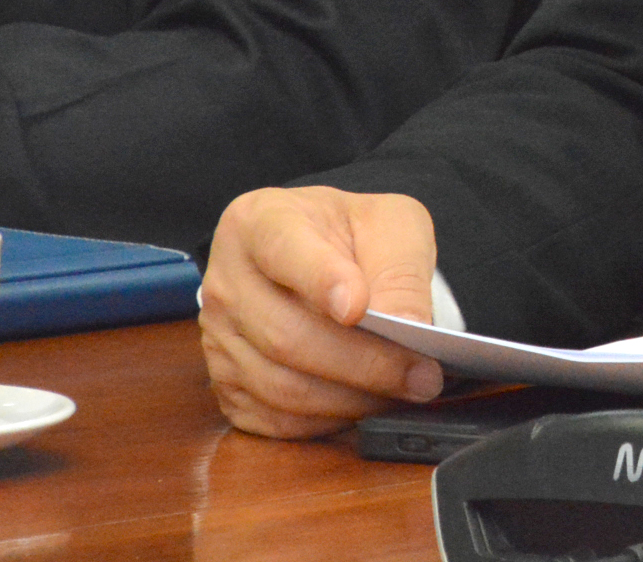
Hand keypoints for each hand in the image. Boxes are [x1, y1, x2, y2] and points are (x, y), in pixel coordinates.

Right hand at [201, 187, 448, 439]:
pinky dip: (327, 421)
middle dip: (364, 363)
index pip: (285, 251)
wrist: (326, 255)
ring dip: (352, 398)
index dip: (321, 281)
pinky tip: (367, 405)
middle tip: (423, 374)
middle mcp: (227, 282)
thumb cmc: (354, 236)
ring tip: (406, 391)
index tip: (359, 308)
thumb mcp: (392, 226)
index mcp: (260, 222)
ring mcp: (219, 339)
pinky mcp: (227, 386)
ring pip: (282, 386)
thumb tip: (409, 326)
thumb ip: (400, 269)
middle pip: (287, 336)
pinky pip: (274, 419)